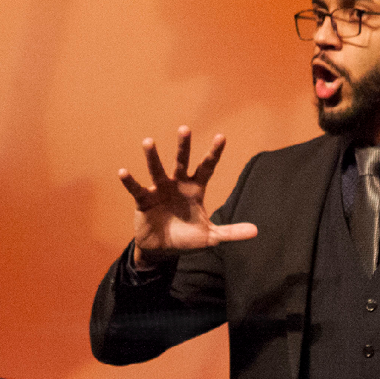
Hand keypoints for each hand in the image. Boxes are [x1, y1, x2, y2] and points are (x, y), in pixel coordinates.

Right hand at [118, 126, 257, 267]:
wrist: (162, 250)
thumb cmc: (187, 239)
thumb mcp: (211, 237)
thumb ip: (231, 232)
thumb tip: (256, 231)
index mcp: (195, 189)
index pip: (207, 168)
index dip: (213, 153)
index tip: (221, 137)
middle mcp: (177, 185)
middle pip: (182, 161)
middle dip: (184, 146)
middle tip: (185, 128)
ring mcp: (159, 190)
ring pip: (157, 170)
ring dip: (153, 157)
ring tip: (148, 142)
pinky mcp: (144, 200)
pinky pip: (136, 189)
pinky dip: (129, 181)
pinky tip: (123, 172)